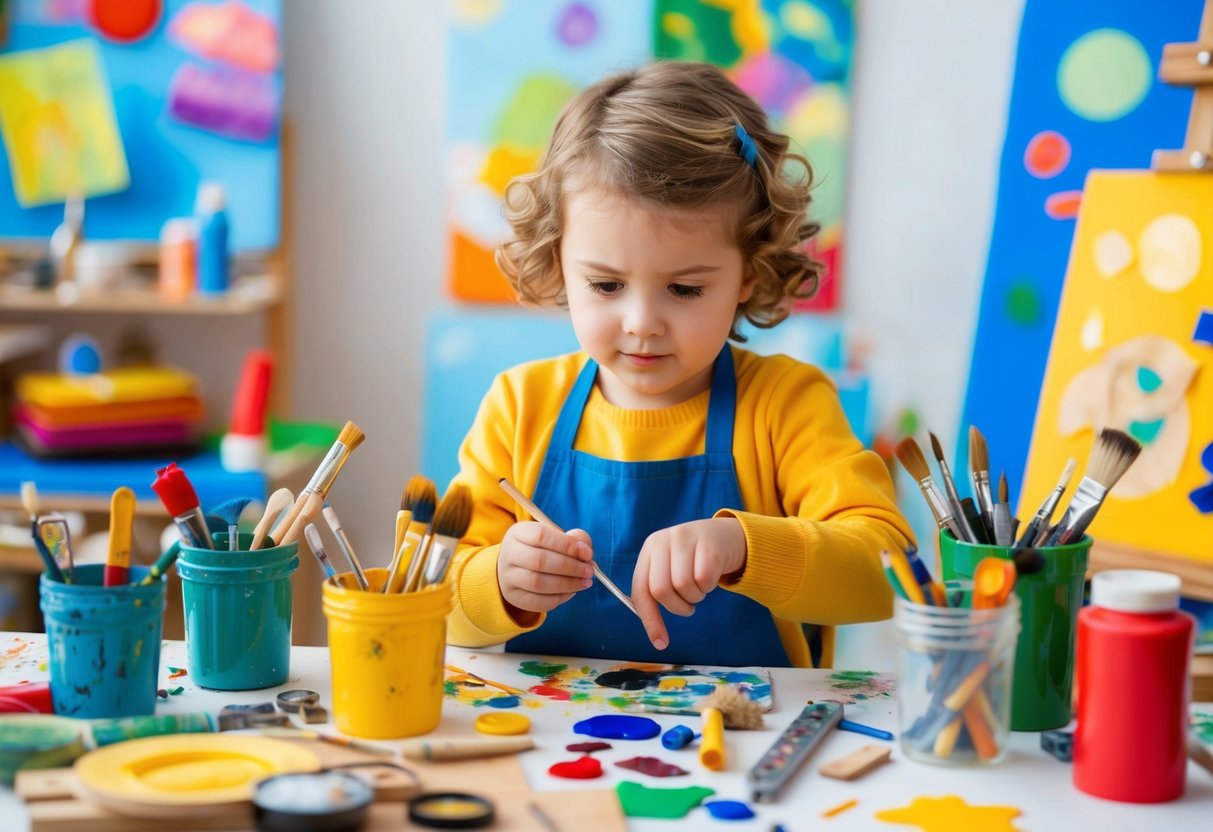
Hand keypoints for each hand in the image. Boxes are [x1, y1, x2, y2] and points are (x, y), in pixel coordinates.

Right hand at [497, 522, 594, 614]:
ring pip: (538, 583)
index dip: (567, 545)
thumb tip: (586, 554)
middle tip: (589, 571)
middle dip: (570, 567)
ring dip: (567, 584)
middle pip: (539, 561)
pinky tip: (571, 592)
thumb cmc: (543, 549)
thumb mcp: (556, 537)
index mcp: (518, 533)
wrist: (516, 567)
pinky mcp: (514, 596)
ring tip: (585, 582)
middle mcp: (509, 554)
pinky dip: (558, 598)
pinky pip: (537, 601)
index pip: (541, 535)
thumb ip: (574, 540)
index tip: (587, 553)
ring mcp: (508, 577)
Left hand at [631, 517, 747, 650]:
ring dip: (695, 597)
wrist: (727, 535)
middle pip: (661, 590)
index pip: (641, 589)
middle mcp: (663, 541)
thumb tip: (653, 630)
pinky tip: (711, 578)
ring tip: (700, 588)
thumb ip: (658, 587)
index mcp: (650, 549)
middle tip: (689, 606)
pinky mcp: (708, 544)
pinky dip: (709, 587)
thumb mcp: (671, 566)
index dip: (649, 620)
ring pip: (683, 586)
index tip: (660, 643)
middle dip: (677, 607)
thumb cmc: (695, 560)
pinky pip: (704, 580)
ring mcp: (685, 539)